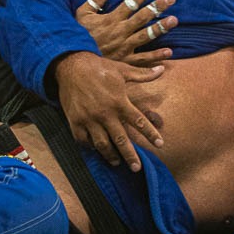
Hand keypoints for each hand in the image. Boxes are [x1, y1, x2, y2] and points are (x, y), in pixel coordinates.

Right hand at [55, 51, 163, 171]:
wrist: (70, 65)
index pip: (139, 122)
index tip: (160, 144)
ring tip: (117, 162)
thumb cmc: (99, 68)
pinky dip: (90, 147)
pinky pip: (83, 141)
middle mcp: (105, 114)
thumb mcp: (121, 69)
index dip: (150, 134)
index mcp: (119, 102)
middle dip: (130, 156)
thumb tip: (162, 69)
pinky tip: (96, 150)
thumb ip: (142, 74)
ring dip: (110, 156)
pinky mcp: (75, 121)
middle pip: (121, 140)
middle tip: (137, 168)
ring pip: (102, 144)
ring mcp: (89, 119)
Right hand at [76, 0, 177, 66]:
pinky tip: (169, 52)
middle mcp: (120, 31)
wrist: (73, 60)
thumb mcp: (83, 13)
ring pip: (145, 36)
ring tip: (174, 20)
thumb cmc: (79, 35)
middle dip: (158, 6)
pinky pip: (142, 59)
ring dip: (160, 28)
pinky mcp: (125, 61)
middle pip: (142, 17)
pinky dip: (156, 56)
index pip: (131, 3)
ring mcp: (124, 47)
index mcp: (111, 19)